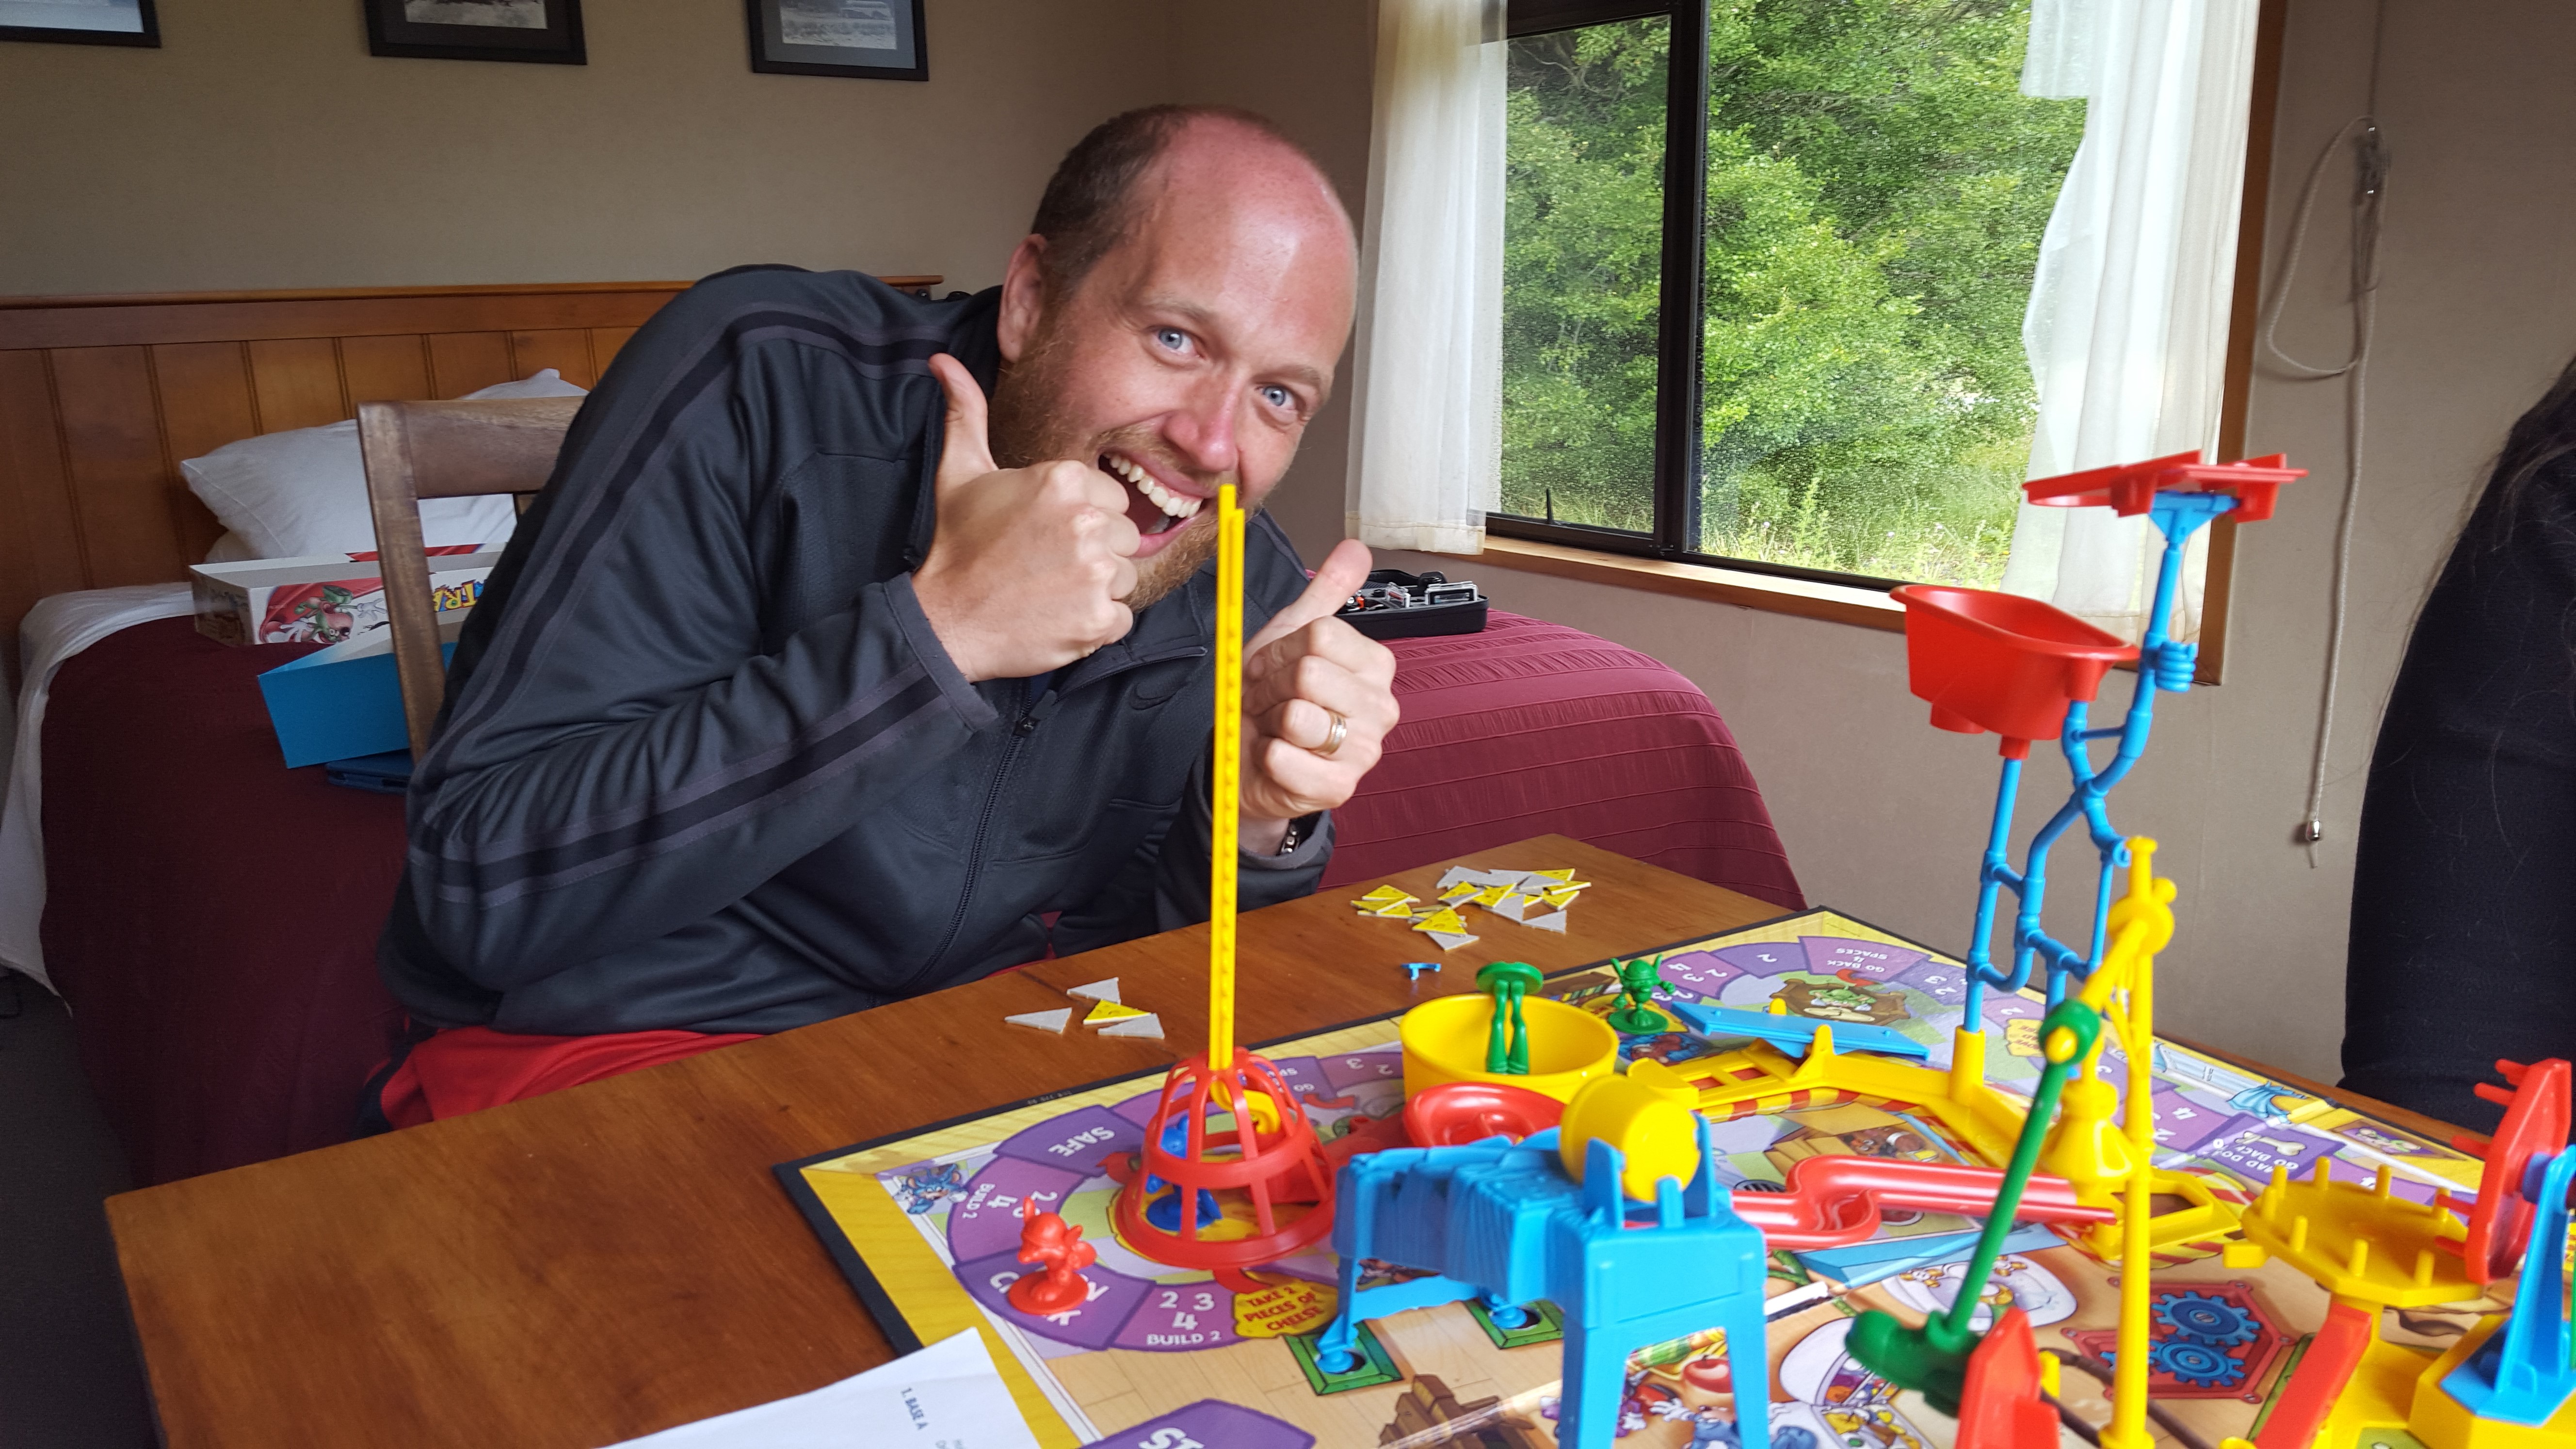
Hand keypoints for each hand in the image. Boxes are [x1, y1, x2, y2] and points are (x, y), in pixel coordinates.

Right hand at [910, 354, 1139, 680]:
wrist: (947, 619)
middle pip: (1125, 536)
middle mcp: (1087, 521)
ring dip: (1096, 588)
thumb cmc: (957, 546)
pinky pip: (1122, 617)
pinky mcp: (1099, 618)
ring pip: (1126, 576)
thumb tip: (943, 363)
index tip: (1047, 533)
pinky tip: (1059, 615)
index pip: (1113, 497)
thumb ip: (966, 414)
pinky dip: (1096, 624)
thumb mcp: (960, 472)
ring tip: (1051, 588)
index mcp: (1065, 480)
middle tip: (1048, 563)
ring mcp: (1096, 573)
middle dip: (1095, 551)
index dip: (1085, 517)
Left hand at [1238, 539, 1397, 846]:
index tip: (1270, 666)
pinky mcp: (1339, 788)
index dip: (1279, 649)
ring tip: (1274, 728)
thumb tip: (1356, 547)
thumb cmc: (1274, 697)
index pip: (1321, 636)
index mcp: (1374, 665)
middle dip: (1270, 685)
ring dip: (1267, 721)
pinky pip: (1286, 758)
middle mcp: (1380, 707)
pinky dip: (1266, 756)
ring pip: (1296, 716)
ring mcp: (1364, 751)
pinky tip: (1276, 758)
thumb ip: (1326, 592)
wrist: (1252, 760)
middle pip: (1308, 673)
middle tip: (1268, 700)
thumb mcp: (1293, 635)